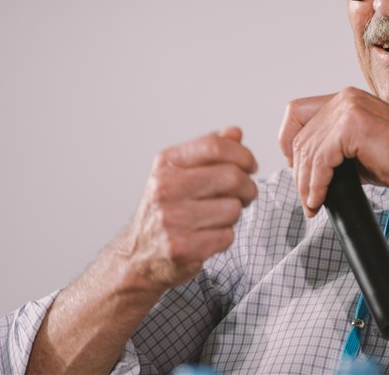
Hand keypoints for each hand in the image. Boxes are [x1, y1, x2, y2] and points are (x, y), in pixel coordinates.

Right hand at [119, 127, 257, 291]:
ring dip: (235, 214)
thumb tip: (235, 133)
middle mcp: (165, 188)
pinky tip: (209, 235)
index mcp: (166, 164)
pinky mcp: (181, 248)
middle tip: (246, 194)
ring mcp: (171, 219)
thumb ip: (209, 151)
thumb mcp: (179, 172)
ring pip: (233, 208)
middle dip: (248, 186)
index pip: (215, 146)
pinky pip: (226, 236)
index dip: (243, 154)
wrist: (138, 255)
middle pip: (231, 176)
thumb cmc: (166, 209)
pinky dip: (225, 237)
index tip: (250, 165)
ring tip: (219, 217)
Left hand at [279, 88, 388, 216]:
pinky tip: (319, 199)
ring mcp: (349, 108)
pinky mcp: (353, 125)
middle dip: (299, 172)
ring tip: (312, 204)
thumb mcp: (358, 149)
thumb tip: (306, 168)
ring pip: (308, 151)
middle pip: (300, 136)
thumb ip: (333, 148)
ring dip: (306, 184)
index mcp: (346, 99)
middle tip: (306, 197)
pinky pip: (321, 160)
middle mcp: (345, 98)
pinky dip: (316, 184)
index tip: (295, 166)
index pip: (297, 112)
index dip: (288, 140)